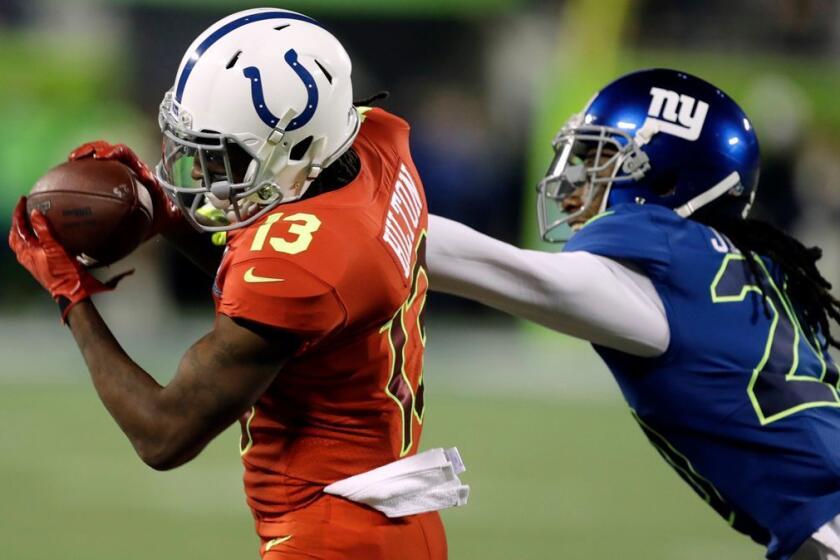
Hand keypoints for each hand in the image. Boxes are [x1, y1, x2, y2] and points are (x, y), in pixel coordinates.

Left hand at [8, 198, 131, 321]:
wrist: (72, 291)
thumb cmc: (63, 273)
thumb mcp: (54, 248)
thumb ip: (44, 230)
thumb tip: (35, 214)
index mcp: (26, 251)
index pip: (18, 228)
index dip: (19, 213)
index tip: (23, 201)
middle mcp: (27, 257)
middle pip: (16, 237)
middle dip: (17, 223)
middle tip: (23, 212)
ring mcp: (34, 262)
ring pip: (23, 243)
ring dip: (24, 232)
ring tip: (31, 222)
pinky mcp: (43, 266)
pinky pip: (33, 249)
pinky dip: (34, 240)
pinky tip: (45, 238)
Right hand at [69, 141, 182, 237]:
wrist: (162, 220)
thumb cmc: (163, 211)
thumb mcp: (163, 202)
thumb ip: (157, 192)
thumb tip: (147, 179)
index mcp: (138, 169)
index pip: (124, 153)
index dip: (113, 151)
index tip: (102, 157)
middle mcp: (125, 168)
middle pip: (105, 150)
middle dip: (90, 149)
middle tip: (78, 157)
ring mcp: (115, 175)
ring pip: (96, 160)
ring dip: (82, 158)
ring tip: (70, 162)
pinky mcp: (106, 183)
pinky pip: (91, 176)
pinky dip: (80, 175)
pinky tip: (68, 183)